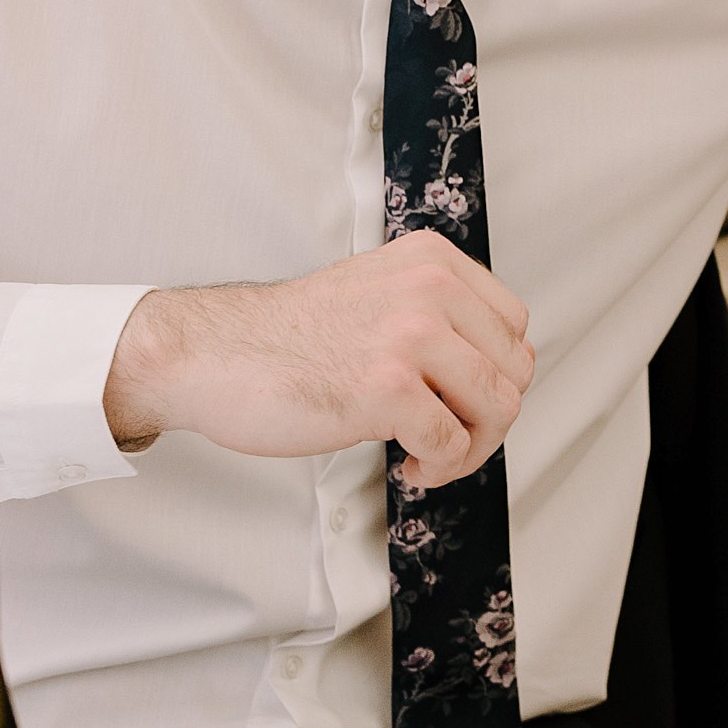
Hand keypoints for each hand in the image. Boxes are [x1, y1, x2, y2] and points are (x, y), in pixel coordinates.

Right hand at [104, 232, 533, 490]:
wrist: (212, 353)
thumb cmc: (290, 337)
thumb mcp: (379, 291)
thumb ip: (438, 313)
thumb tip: (501, 367)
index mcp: (434, 260)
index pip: (514, 326)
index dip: (496, 375)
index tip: (459, 401)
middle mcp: (431, 287)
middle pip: (514, 370)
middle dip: (488, 419)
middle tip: (447, 440)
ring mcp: (412, 334)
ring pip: (498, 408)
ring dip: (470, 449)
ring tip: (430, 457)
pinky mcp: (388, 387)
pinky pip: (452, 444)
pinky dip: (438, 468)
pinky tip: (410, 466)